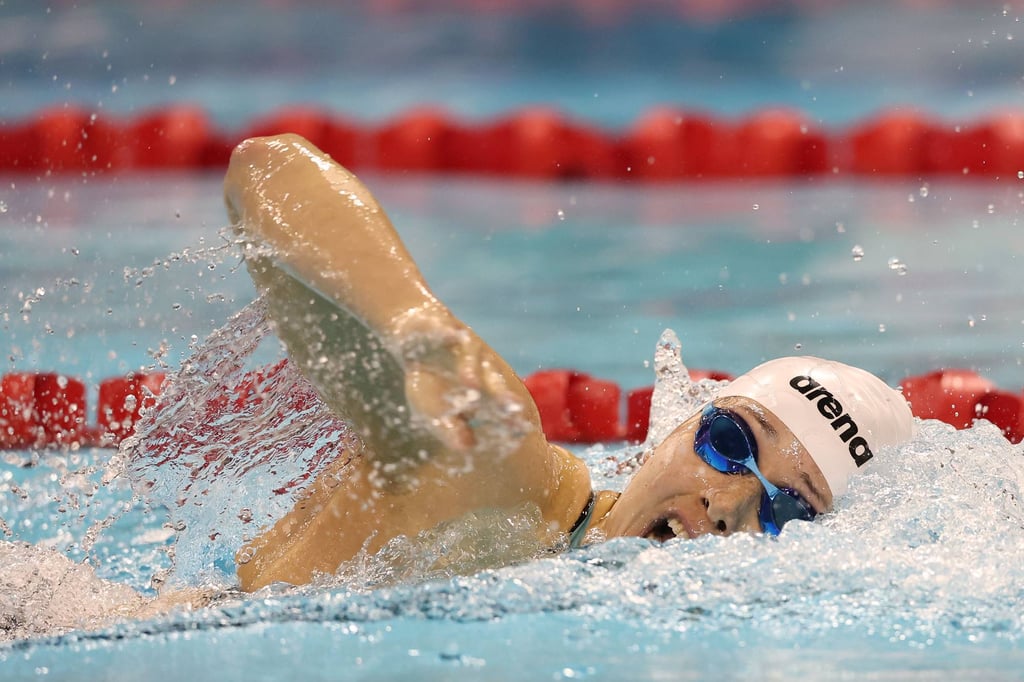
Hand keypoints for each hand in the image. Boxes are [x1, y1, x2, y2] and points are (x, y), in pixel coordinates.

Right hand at [393, 306, 529, 458]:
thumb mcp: (433, 410)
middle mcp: (479, 364)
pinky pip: (442, 330)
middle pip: (493, 380)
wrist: (412, 337)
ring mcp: (460, 344)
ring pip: (469, 356)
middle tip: (513, 410)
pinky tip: (451, 337)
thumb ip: (450, 428)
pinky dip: (446, 333)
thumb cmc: (428, 379)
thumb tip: (467, 448)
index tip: (523, 431)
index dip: (510, 416)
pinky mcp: (440, 326)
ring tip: (470, 384)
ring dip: (470, 368)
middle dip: (501, 394)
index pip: (500, 405)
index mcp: (483, 387)